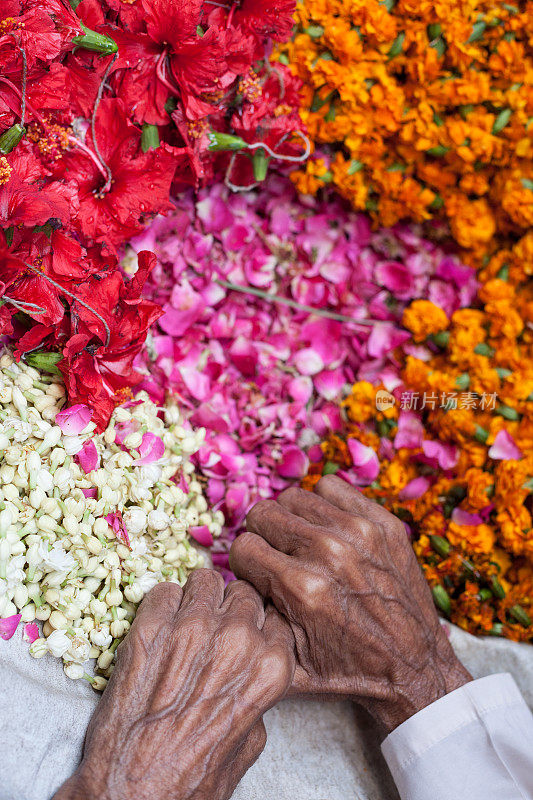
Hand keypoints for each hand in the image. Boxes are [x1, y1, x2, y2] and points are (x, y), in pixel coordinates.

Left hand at [53, 570, 294, 799]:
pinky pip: (163, 590)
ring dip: (197, 598)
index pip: (274, 616)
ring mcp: (192, 628)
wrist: (133, 793)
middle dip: (229, 608)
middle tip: (212, 629)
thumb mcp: (250, 741)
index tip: (243, 632)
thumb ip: (257, 695)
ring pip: (205, 579)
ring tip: (185, 622)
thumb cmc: (192, 777)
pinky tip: (159, 629)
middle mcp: (237, 639)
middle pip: (242, 593)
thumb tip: (248, 672)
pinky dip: (161, 605)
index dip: (257, 624)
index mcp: (270, 666)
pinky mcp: (150, 627)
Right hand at [229, 475, 470, 732]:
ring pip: (294, 497)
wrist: (414, 668)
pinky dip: (323, 505)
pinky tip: (328, 529)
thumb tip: (235, 579)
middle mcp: (328, 553)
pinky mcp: (383, 523)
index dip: (246, 565)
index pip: (242, 547)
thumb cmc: (348, 670)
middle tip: (277, 558)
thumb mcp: (288, 662)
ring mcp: (359, 533)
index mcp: (301, 588)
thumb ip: (253, 618)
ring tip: (303, 544)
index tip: (258, 575)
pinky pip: (331, 487)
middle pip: (263, 514)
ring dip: (291, 520)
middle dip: (263, 537)